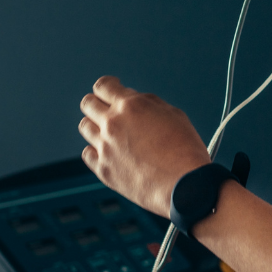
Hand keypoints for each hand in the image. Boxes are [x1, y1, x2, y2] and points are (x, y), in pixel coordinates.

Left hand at [78, 76, 211, 216]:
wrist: (184, 186)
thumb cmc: (185, 150)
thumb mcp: (174, 114)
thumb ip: (148, 103)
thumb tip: (134, 100)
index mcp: (131, 105)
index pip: (103, 85)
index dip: (108, 85)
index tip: (111, 88)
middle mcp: (113, 123)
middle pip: (88, 104)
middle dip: (97, 102)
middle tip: (107, 109)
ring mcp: (105, 147)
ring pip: (85, 127)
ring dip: (96, 126)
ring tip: (109, 132)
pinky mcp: (103, 170)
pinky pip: (88, 153)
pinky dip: (95, 150)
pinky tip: (108, 152)